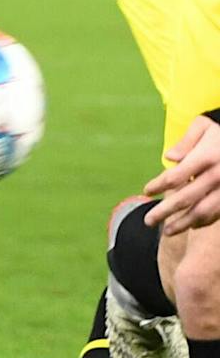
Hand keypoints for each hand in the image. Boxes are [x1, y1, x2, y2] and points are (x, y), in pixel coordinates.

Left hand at [145, 115, 219, 234]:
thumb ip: (186, 142)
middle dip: (164, 211)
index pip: (175, 176)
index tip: (146, 191)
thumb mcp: (204, 126)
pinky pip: (218, 213)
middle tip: (148, 221)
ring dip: (184, 224)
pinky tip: (192, 225)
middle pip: (185, 198)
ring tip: (167, 231)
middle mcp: (217, 175)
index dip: (158, 186)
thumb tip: (169, 158)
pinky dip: (204, 221)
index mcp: (206, 157)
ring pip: (203, 212)